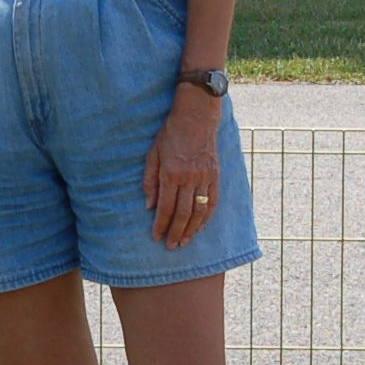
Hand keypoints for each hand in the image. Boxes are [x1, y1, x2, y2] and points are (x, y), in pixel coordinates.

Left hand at [142, 94, 223, 248]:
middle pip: (183, 213)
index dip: (160, 225)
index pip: (165, 207)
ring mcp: (204, 178)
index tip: (156, 237)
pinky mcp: (215, 176)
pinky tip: (199, 228)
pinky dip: (206, 218)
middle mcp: (189, 178)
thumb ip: (150, 181)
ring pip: (199, 211)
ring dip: (191, 230)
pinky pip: (212, 202)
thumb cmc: (170, 134)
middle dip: (175, 232)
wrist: (196, 118)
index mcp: (171, 173)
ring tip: (184, 242)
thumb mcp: (153, 154)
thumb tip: (148, 207)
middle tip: (170, 246)